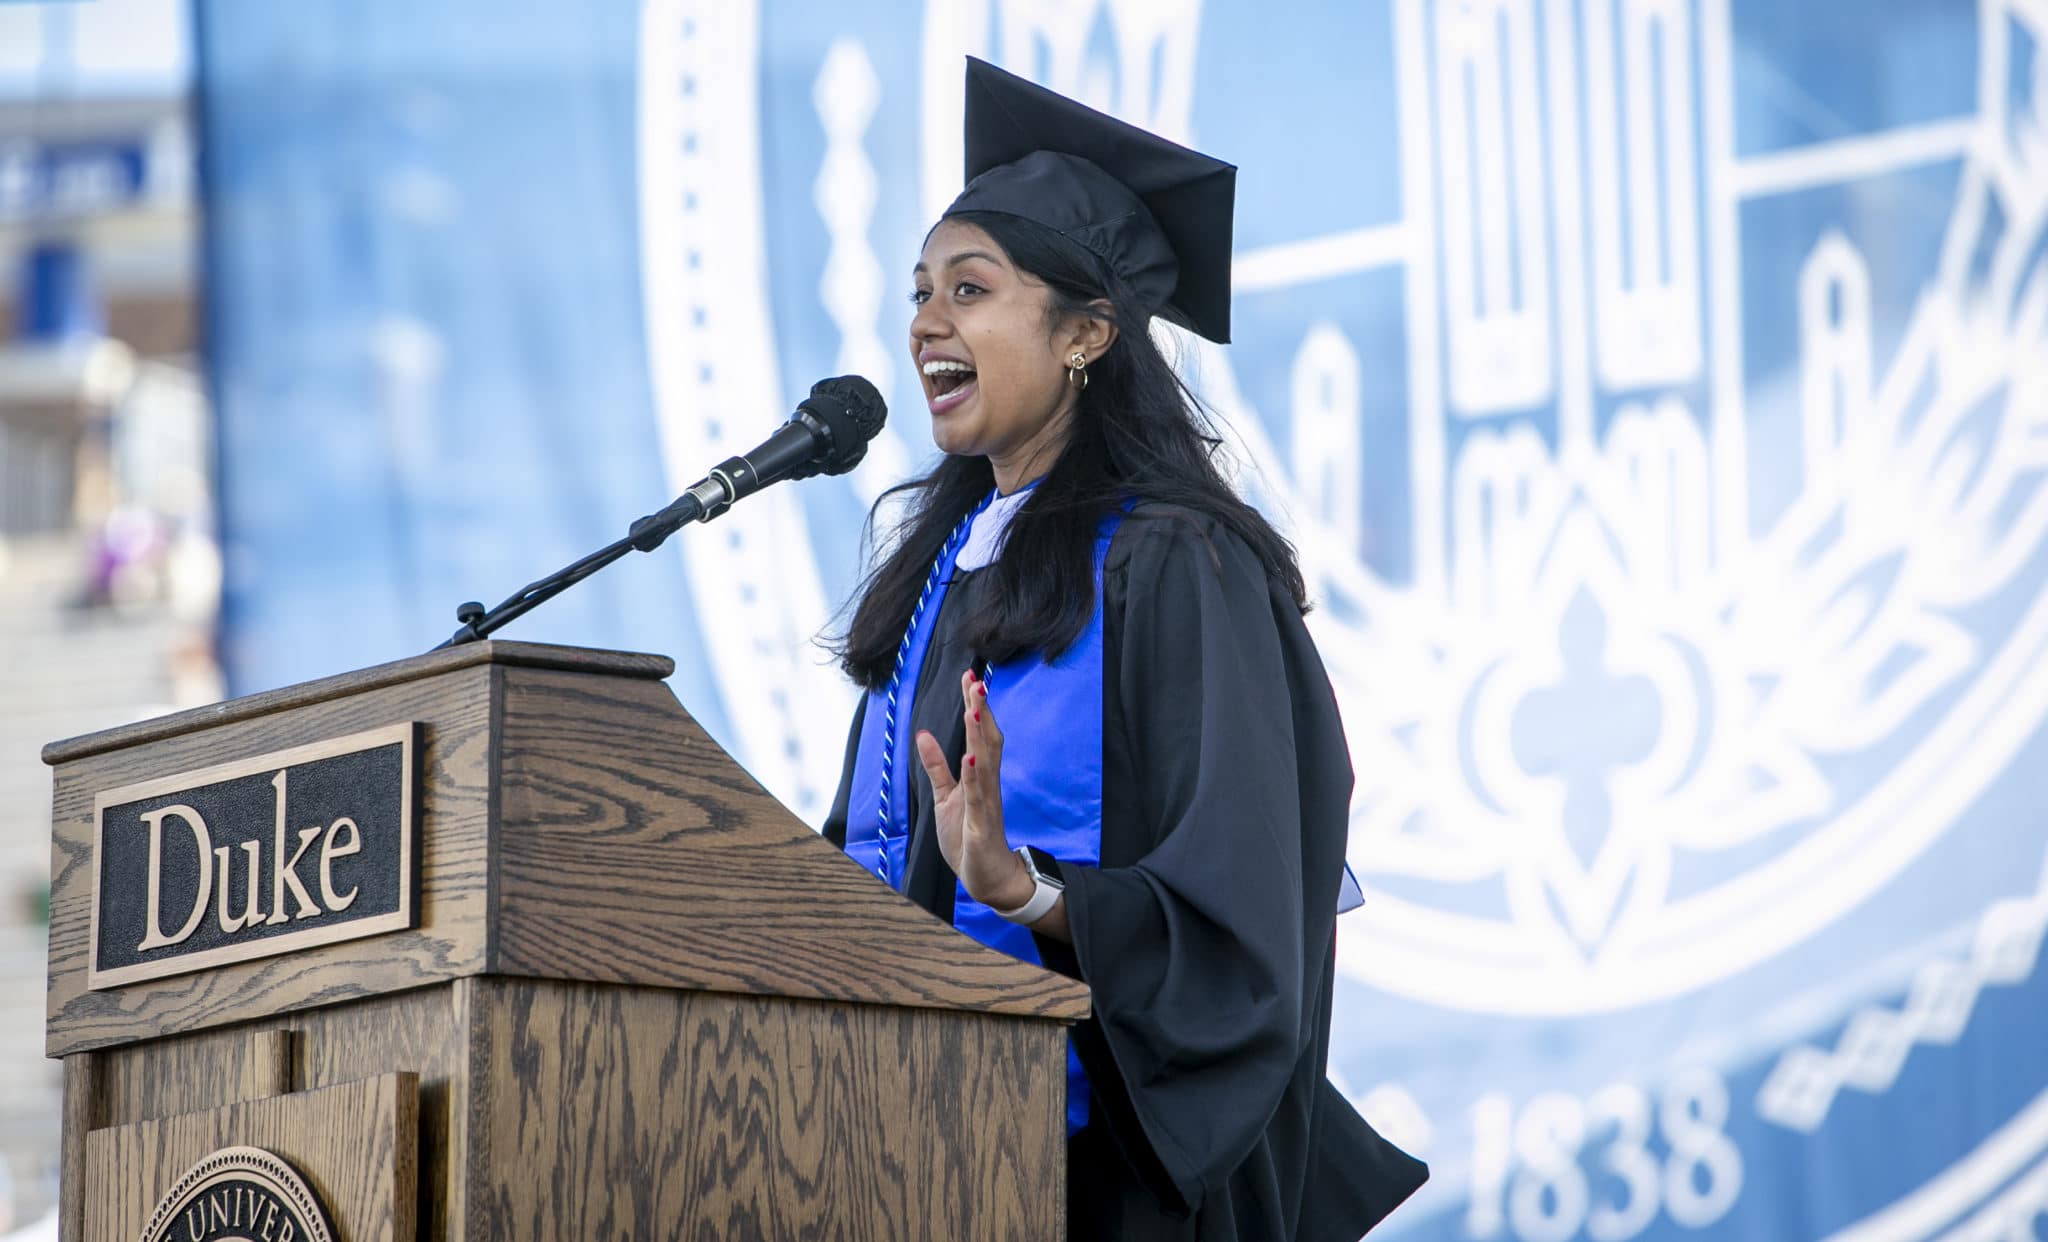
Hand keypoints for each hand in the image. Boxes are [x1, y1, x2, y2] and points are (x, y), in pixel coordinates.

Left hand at [915, 669, 1033, 910]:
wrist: (987, 877)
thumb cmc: (969, 837)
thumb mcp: (945, 796)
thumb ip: (936, 766)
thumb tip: (923, 734)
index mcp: (979, 775)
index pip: (978, 733)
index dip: (974, 706)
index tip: (970, 677)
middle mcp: (987, 783)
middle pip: (986, 740)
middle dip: (981, 711)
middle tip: (976, 680)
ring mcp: (986, 802)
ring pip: (985, 762)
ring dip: (979, 735)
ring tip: (974, 709)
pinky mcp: (981, 823)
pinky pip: (979, 796)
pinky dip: (974, 776)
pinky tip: (970, 758)